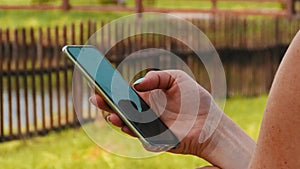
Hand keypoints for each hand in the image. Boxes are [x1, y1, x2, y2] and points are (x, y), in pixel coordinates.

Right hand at [90, 70, 254, 168]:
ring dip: (116, 119)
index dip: (110, 88)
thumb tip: (136, 84)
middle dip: (106, 104)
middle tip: (96, 97)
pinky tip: (126, 125)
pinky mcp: (155, 139)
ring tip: (111, 113)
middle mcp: (144, 113)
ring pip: (126, 124)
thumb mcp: (177, 78)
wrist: (210, 121)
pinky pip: (141, 136)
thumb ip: (157, 77)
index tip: (97, 80)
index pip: (124, 93)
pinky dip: (132, 132)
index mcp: (147, 97)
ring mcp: (148, 126)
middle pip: (120, 108)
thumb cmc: (194, 98)